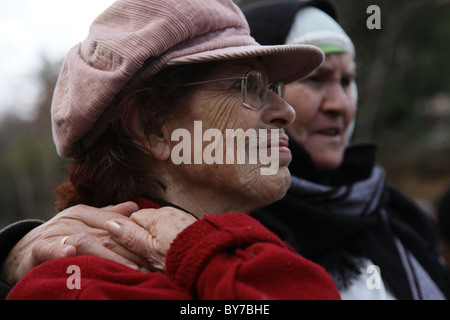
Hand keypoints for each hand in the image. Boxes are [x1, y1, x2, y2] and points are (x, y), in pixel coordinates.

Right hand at [2, 202, 148, 284]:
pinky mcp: (39, 247)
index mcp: (86, 213)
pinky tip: (72, 254)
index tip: (155, 251)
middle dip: (131, 251)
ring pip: (86, 241)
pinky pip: (51, 248)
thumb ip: (109, 215)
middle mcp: (74, 219)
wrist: (25, 248)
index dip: (137, 237)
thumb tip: (135, 207)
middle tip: (150, 266)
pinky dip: (61, 250)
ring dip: (108, 255)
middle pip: (107, 234)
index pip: (116, 223)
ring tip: (129, 268)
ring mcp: (57, 232)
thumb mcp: (86, 224)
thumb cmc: (63, 236)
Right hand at [105, 206, 196, 271]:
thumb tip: (111, 224)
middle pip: (148, 221)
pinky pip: (174, 227)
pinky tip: (176, 249)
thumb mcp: (150, 250)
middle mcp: (170, 211)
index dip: (132, 234)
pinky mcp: (192, 224)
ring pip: (162, 225)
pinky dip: (172, 237)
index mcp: (157, 215)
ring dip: (160, 237)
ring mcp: (183, 216)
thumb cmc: (179, 256)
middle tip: (151, 254)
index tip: (136, 248)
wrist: (211, 258)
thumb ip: (131, 236)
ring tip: (165, 254)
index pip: (133, 218)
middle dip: (146, 235)